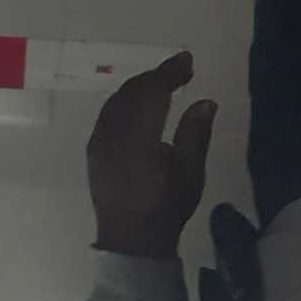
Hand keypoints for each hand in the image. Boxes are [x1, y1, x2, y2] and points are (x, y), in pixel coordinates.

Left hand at [87, 52, 215, 260]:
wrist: (130, 240)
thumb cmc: (165, 209)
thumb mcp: (190, 175)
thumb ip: (195, 135)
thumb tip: (205, 101)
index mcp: (138, 138)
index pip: (153, 92)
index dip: (170, 73)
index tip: (187, 61)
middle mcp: (112, 133)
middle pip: (133, 91)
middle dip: (156, 75)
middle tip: (180, 68)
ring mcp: (99, 140)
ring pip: (117, 100)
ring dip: (140, 86)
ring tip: (163, 82)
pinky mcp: (94, 148)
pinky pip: (109, 113)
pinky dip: (127, 100)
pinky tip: (140, 103)